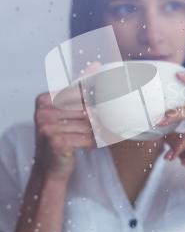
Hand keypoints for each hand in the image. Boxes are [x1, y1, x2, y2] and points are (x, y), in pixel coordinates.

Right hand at [34, 62, 100, 179]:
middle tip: (94, 127)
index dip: (90, 103)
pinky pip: (86, 138)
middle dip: (93, 120)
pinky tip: (87, 146)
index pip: (79, 92)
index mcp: (43, 99)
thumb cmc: (60, 134)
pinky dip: (91, 143)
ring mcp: (47, 128)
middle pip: (84, 109)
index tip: (91, 111)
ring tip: (89, 137)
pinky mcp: (56, 142)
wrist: (50, 165)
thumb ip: (78, 86)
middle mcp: (42, 112)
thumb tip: (96, 65)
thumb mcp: (66, 108)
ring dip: (93, 133)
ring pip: (87, 124)